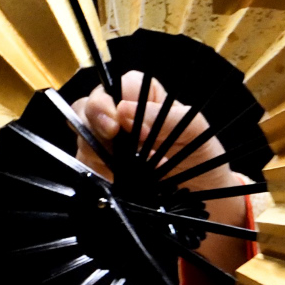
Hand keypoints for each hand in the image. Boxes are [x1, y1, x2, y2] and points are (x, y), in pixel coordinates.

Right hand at [68, 72, 253, 275]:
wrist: (203, 200)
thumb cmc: (202, 158)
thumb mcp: (194, 133)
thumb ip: (164, 118)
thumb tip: (124, 110)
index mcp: (145, 100)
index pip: (119, 84)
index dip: (114, 97)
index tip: (119, 119)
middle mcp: (120, 119)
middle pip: (88, 105)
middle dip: (93, 118)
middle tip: (111, 135)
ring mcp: (105, 146)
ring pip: (81, 135)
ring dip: (97, 149)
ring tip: (128, 167)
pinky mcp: (98, 171)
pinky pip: (83, 166)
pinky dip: (96, 172)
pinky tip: (116, 181)